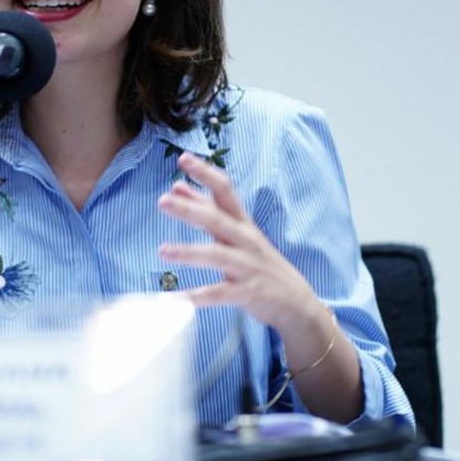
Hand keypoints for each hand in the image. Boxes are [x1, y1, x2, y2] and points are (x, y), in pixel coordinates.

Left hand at [157, 152, 323, 332]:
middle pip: (217, 220)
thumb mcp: (236, 232)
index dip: (206, 173)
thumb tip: (177, 186)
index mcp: (242, 223)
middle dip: (190, 209)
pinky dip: (200, 296)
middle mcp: (246, 240)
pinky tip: (178, 298)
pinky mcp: (248, 293)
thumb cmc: (260, 262)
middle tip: (163, 200)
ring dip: (189, 252)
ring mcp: (248, 266)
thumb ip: (206, 209)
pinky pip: (221, 293)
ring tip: (162, 250)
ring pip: (217, 255)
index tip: (184, 158)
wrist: (297, 302)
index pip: (225, 191)